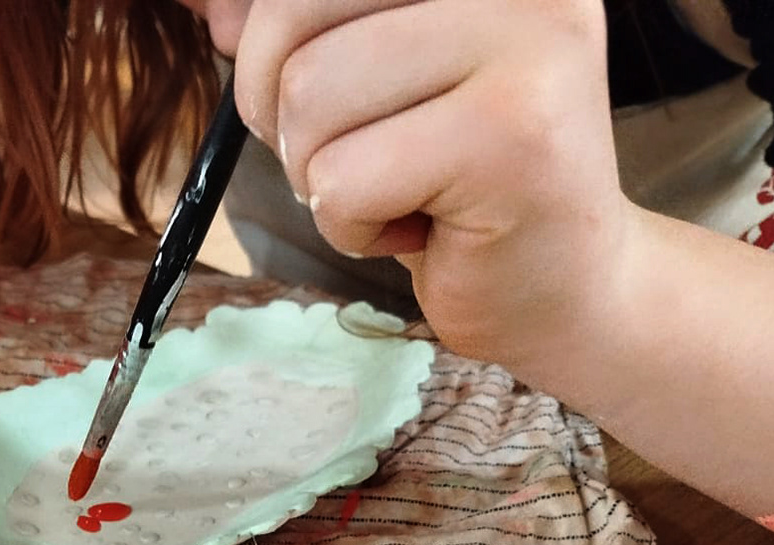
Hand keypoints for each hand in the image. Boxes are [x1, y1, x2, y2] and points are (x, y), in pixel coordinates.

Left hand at [230, 0, 627, 370]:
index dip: (270, 44)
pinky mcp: (510, 137)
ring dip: (325, 179)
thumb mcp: (370, 87)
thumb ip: (302, 33)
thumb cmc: (455, 186)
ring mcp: (527, 47)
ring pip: (307, 99)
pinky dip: (351, 229)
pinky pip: (341, 180)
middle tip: (356, 159)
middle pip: (290, 19)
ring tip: (400, 194)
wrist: (559, 288)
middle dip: (287, 116)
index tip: (318, 100)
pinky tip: (421, 230)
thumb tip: (213, 9)